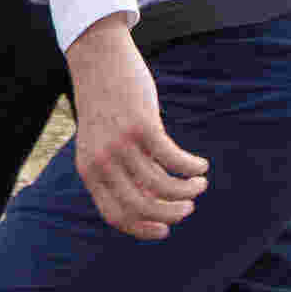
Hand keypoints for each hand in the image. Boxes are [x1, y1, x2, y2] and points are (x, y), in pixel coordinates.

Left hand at [66, 28, 206, 237]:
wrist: (98, 61)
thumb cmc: (105, 106)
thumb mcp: (103, 143)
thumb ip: (120, 172)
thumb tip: (151, 203)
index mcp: (90, 171)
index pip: (115, 215)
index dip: (143, 228)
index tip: (165, 229)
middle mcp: (102, 162)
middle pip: (142, 206)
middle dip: (171, 213)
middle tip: (188, 207)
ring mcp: (121, 144)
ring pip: (162, 185)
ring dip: (187, 190)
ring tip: (199, 183)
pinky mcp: (142, 125)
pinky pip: (173, 159)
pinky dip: (192, 167)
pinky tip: (200, 165)